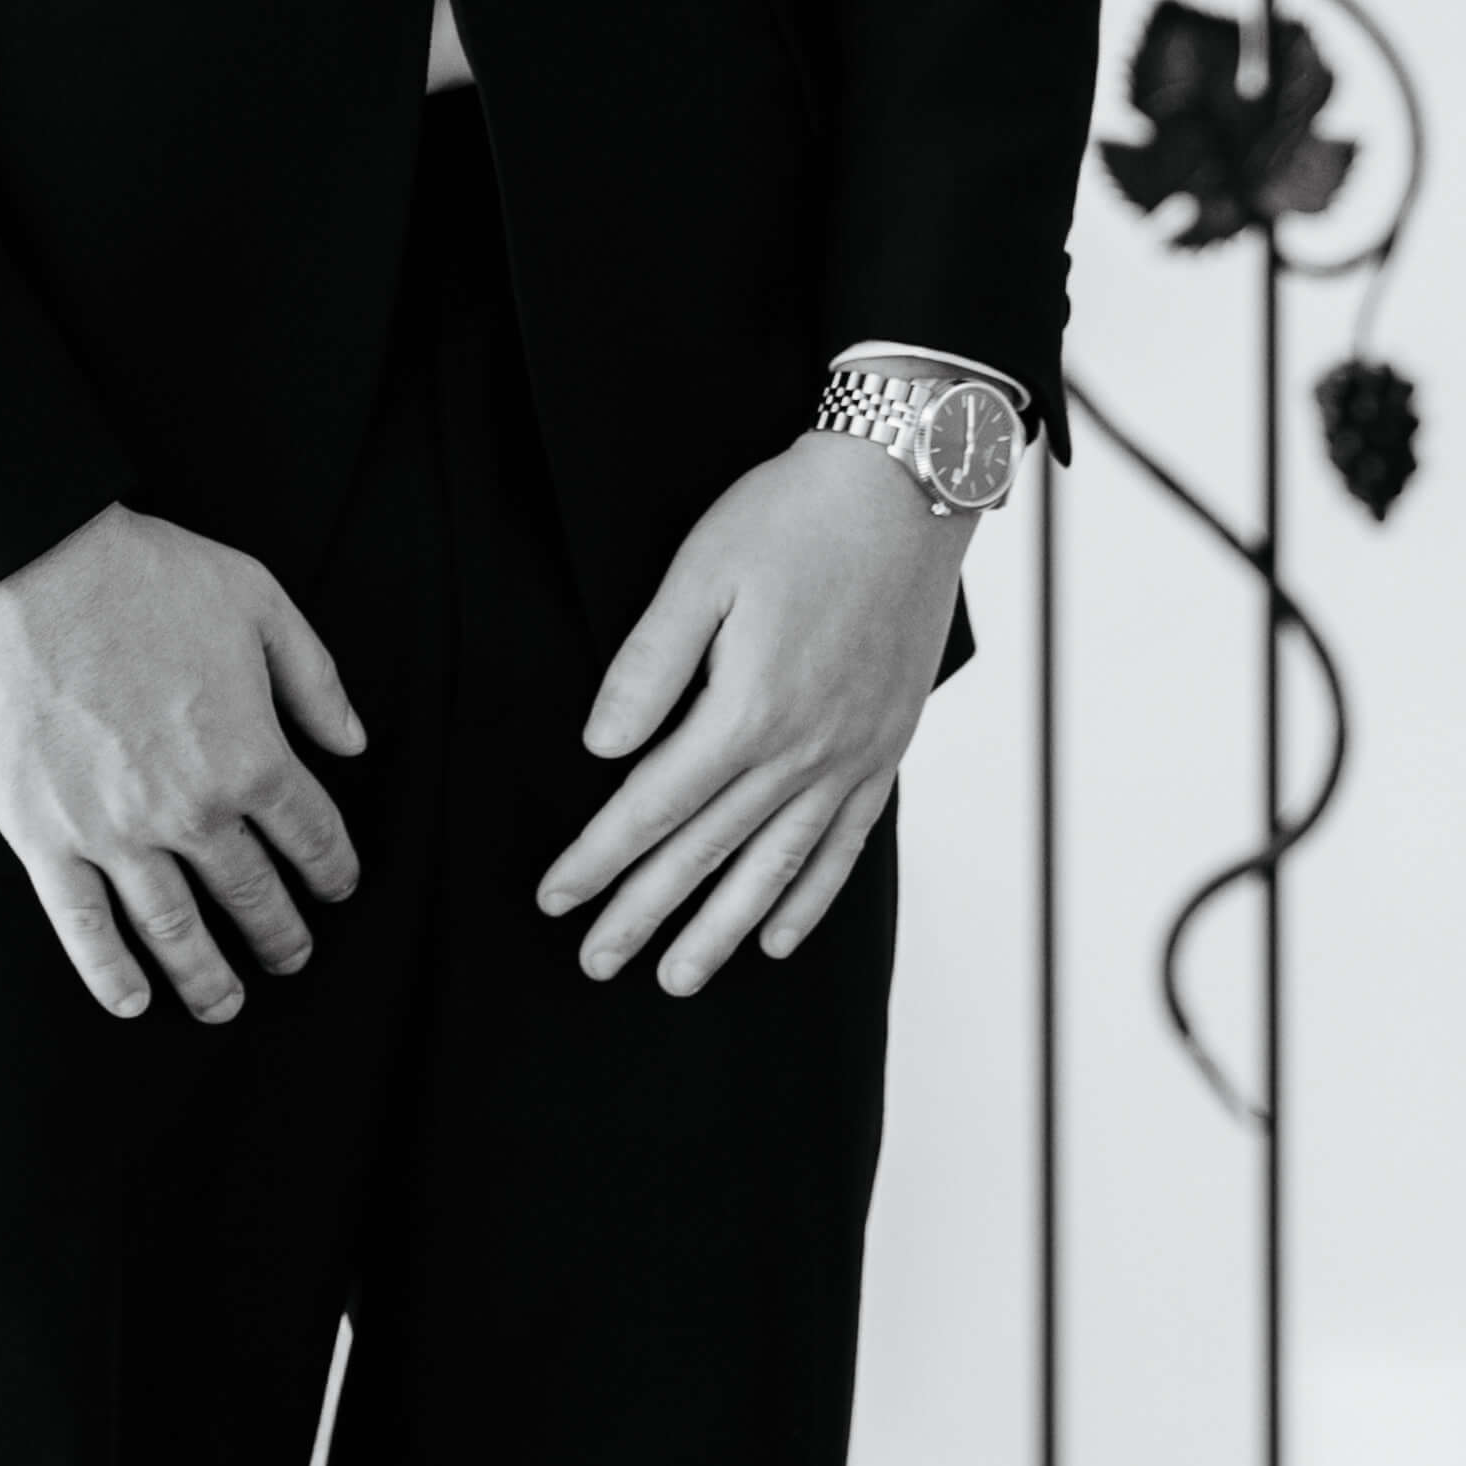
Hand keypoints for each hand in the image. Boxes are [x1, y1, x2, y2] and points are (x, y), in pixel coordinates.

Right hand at [0, 505, 367, 1023]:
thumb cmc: (148, 575)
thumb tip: (353, 742)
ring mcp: (115, 832)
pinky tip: (133, 1000)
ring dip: (207, 977)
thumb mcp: (261, 604)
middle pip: (251, 895)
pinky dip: (110, 973)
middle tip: (292, 957)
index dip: (333, 871)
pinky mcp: (44, 838)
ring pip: (174, 930)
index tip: (338, 889)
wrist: (35, 568)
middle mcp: (192, 809)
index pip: (311, 836)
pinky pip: (82, 926)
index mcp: (252, 754)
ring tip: (225, 1003)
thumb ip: (315, 680)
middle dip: (280, 934)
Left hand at [539, 431, 974, 996]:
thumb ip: (649, 664)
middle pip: (708, 853)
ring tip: (678, 979)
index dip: (598, 858)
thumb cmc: (796, 515)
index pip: (653, 807)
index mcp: (747, 709)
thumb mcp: (702, 569)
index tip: (554, 898)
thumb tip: (601, 747)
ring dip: (722, 929)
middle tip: (596, 964)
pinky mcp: (887, 746)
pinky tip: (780, 936)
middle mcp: (803, 750)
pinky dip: (811, 897)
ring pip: (776, 867)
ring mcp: (852, 755)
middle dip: (645, 915)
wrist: (911, 485)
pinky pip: (846, 844)